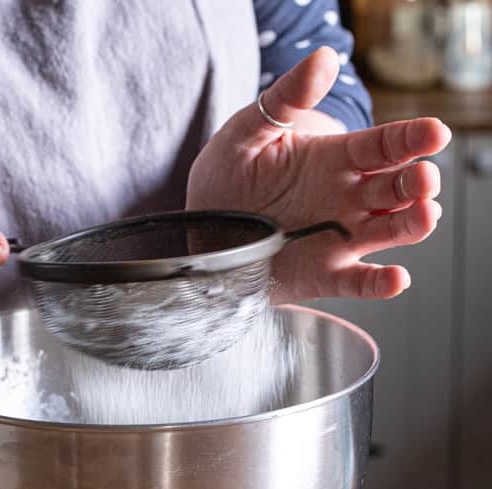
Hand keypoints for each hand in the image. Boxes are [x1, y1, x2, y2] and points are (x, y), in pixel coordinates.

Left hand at [186, 47, 451, 302]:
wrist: (203, 224)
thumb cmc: (229, 171)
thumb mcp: (250, 130)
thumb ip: (286, 99)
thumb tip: (323, 58)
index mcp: (334, 160)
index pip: (383, 146)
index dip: (410, 139)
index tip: (434, 132)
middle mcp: (345, 199)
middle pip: (394, 189)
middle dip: (415, 184)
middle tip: (424, 178)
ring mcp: (337, 237)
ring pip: (387, 231)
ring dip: (409, 225)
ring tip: (423, 215)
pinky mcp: (322, 273)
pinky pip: (356, 280)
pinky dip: (378, 282)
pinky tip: (396, 278)